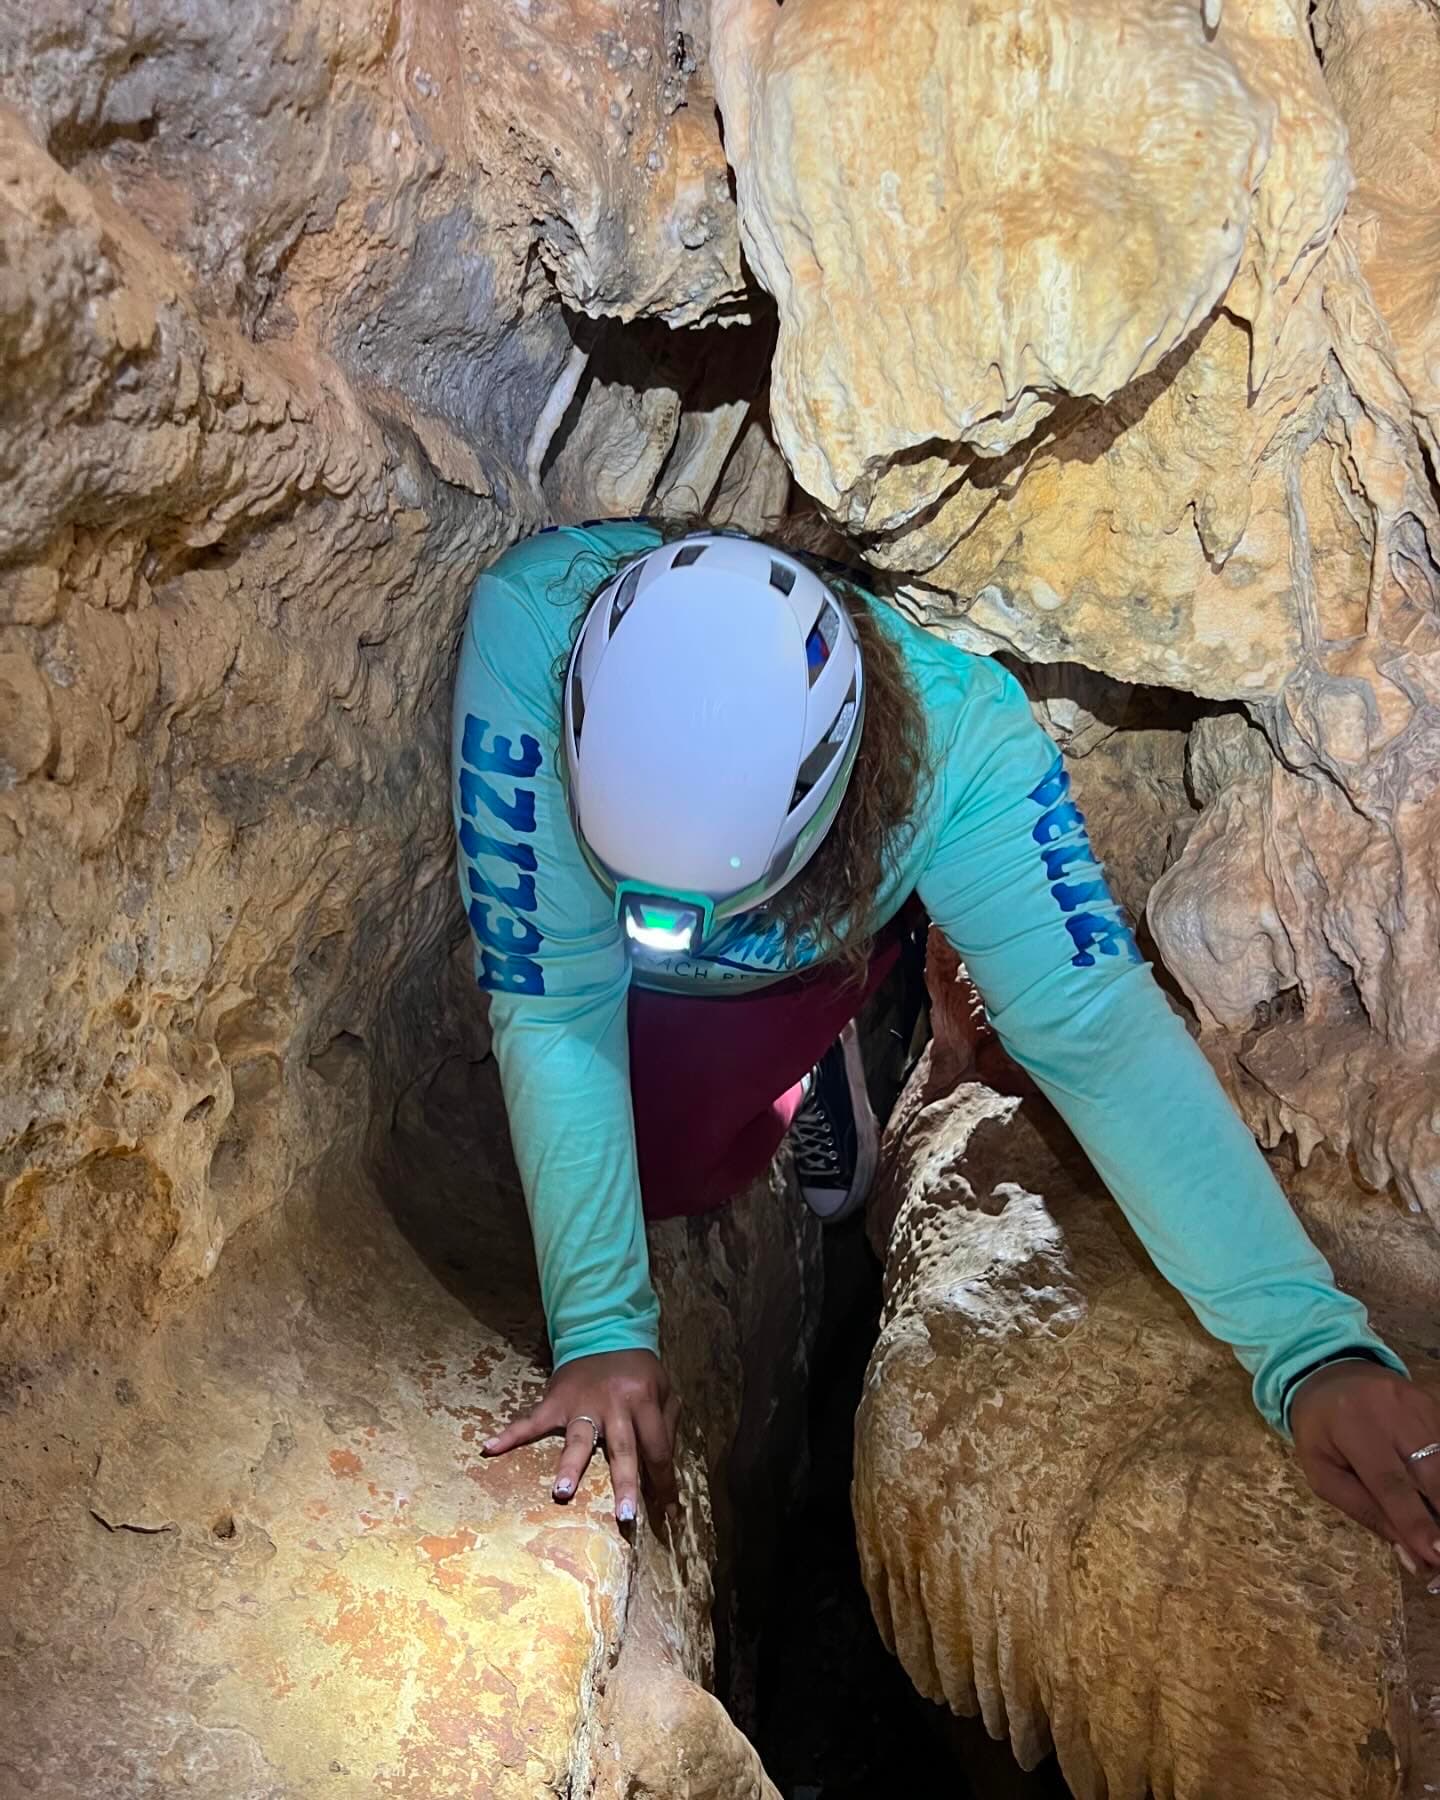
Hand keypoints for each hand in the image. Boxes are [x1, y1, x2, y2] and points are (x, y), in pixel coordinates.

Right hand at [482, 1349, 679, 1523]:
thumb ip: (668, 1423)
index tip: (668, 1511)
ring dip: (571, 1466)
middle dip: (624, 1482)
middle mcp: (614, 1404)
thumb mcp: (664, 1388)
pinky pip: (532, 1420)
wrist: (604, 1332)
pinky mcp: (556, 1401)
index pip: (657, 1446)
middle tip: (625, 1515)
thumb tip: (666, 1464)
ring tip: (562, 1493)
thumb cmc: (638, 1369)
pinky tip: (490, 1447)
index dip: (664, 1479)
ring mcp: (582, 1403)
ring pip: (579, 1438)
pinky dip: (511, 1434)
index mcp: (643, 1400)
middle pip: (622, 1448)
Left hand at [1291, 1361, 1439, 1584]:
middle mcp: (1391, 1410)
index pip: (1390, 1482)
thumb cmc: (1321, 1428)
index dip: (1416, 1521)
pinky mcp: (1435, 1405)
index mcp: (1353, 1426)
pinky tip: (1435, 1498)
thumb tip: (1411, 1554)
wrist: (1331, 1372)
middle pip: (1432, 1472)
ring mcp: (1419, 1405)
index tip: (1436, 1554)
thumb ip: (1363, 1510)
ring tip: (1438, 1534)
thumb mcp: (1322, 1471)